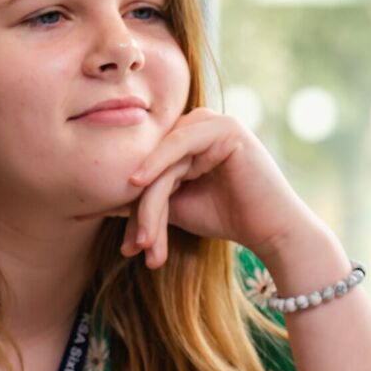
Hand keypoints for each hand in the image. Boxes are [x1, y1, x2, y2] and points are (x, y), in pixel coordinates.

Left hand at [117, 109, 321, 268]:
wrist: (271, 232)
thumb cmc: (226, 218)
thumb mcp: (174, 206)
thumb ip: (144, 197)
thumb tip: (99, 200)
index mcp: (186, 138)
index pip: (148, 168)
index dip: (134, 206)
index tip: (127, 246)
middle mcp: (198, 124)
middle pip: (152, 166)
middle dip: (141, 211)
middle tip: (133, 248)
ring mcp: (213, 122)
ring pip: (162, 163)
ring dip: (150, 206)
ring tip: (144, 242)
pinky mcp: (225, 128)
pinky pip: (179, 145)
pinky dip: (157, 165)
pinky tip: (137, 184)